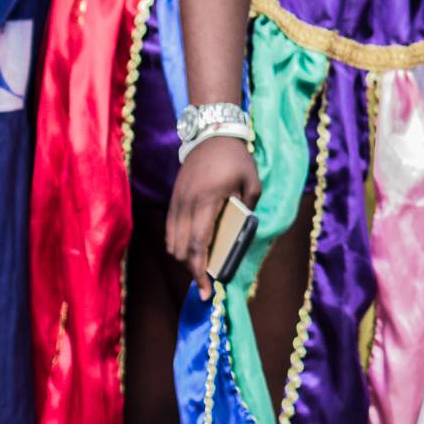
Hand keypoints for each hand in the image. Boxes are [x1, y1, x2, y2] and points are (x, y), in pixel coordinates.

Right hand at [165, 138, 260, 299]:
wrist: (210, 133)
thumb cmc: (235, 158)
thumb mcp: (252, 180)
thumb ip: (249, 206)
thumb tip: (242, 229)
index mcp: (207, 201)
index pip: (198, 244)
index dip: (200, 271)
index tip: (206, 290)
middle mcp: (186, 205)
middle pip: (181, 249)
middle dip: (191, 270)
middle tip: (206, 284)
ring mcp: (176, 202)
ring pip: (171, 242)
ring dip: (183, 258)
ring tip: (200, 267)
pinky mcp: (173, 200)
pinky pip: (170, 230)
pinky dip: (178, 244)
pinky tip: (191, 249)